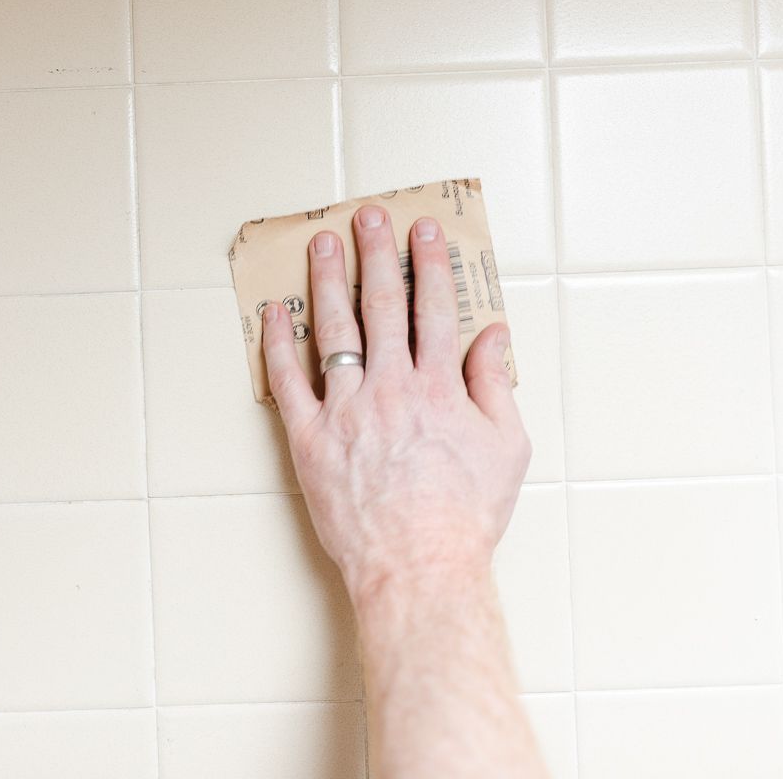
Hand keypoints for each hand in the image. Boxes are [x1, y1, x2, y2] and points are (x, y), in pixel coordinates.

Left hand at [261, 204, 531, 601]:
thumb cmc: (465, 514)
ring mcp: (346, 410)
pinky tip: (275, 313)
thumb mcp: (507, 448)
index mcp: (439, 386)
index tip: (423, 231)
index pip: (434, 309)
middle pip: (382, 306)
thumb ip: (495, 385)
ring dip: (328, 281)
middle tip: (370, 216)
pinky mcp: (309, 439)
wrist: (419, 565)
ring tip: (323, 244)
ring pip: (333, 331)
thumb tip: (493, 336)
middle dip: (378, 255)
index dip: (429, 265)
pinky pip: (288, 382)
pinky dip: (278, 345)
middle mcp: (391, 387)